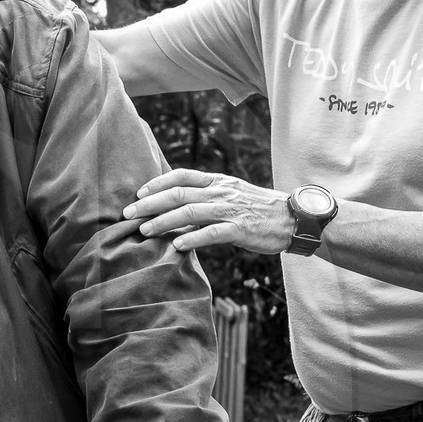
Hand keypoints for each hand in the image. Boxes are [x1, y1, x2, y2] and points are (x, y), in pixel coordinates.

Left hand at [124, 168, 293, 254]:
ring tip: (144, 231)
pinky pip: (212, 234)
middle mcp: (221, 192)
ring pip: (190, 212)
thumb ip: (206, 198)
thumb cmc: (259, 210)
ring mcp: (231, 210)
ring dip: (163, 222)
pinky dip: (192, 239)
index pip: (182, 175)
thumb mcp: (232, 195)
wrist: (293, 218)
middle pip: (178, 193)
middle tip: (128, 214)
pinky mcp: (240, 229)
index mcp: (218, 182)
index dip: (157, 183)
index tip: (138, 193)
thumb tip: (177, 208)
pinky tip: (176, 246)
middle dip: (149, 203)